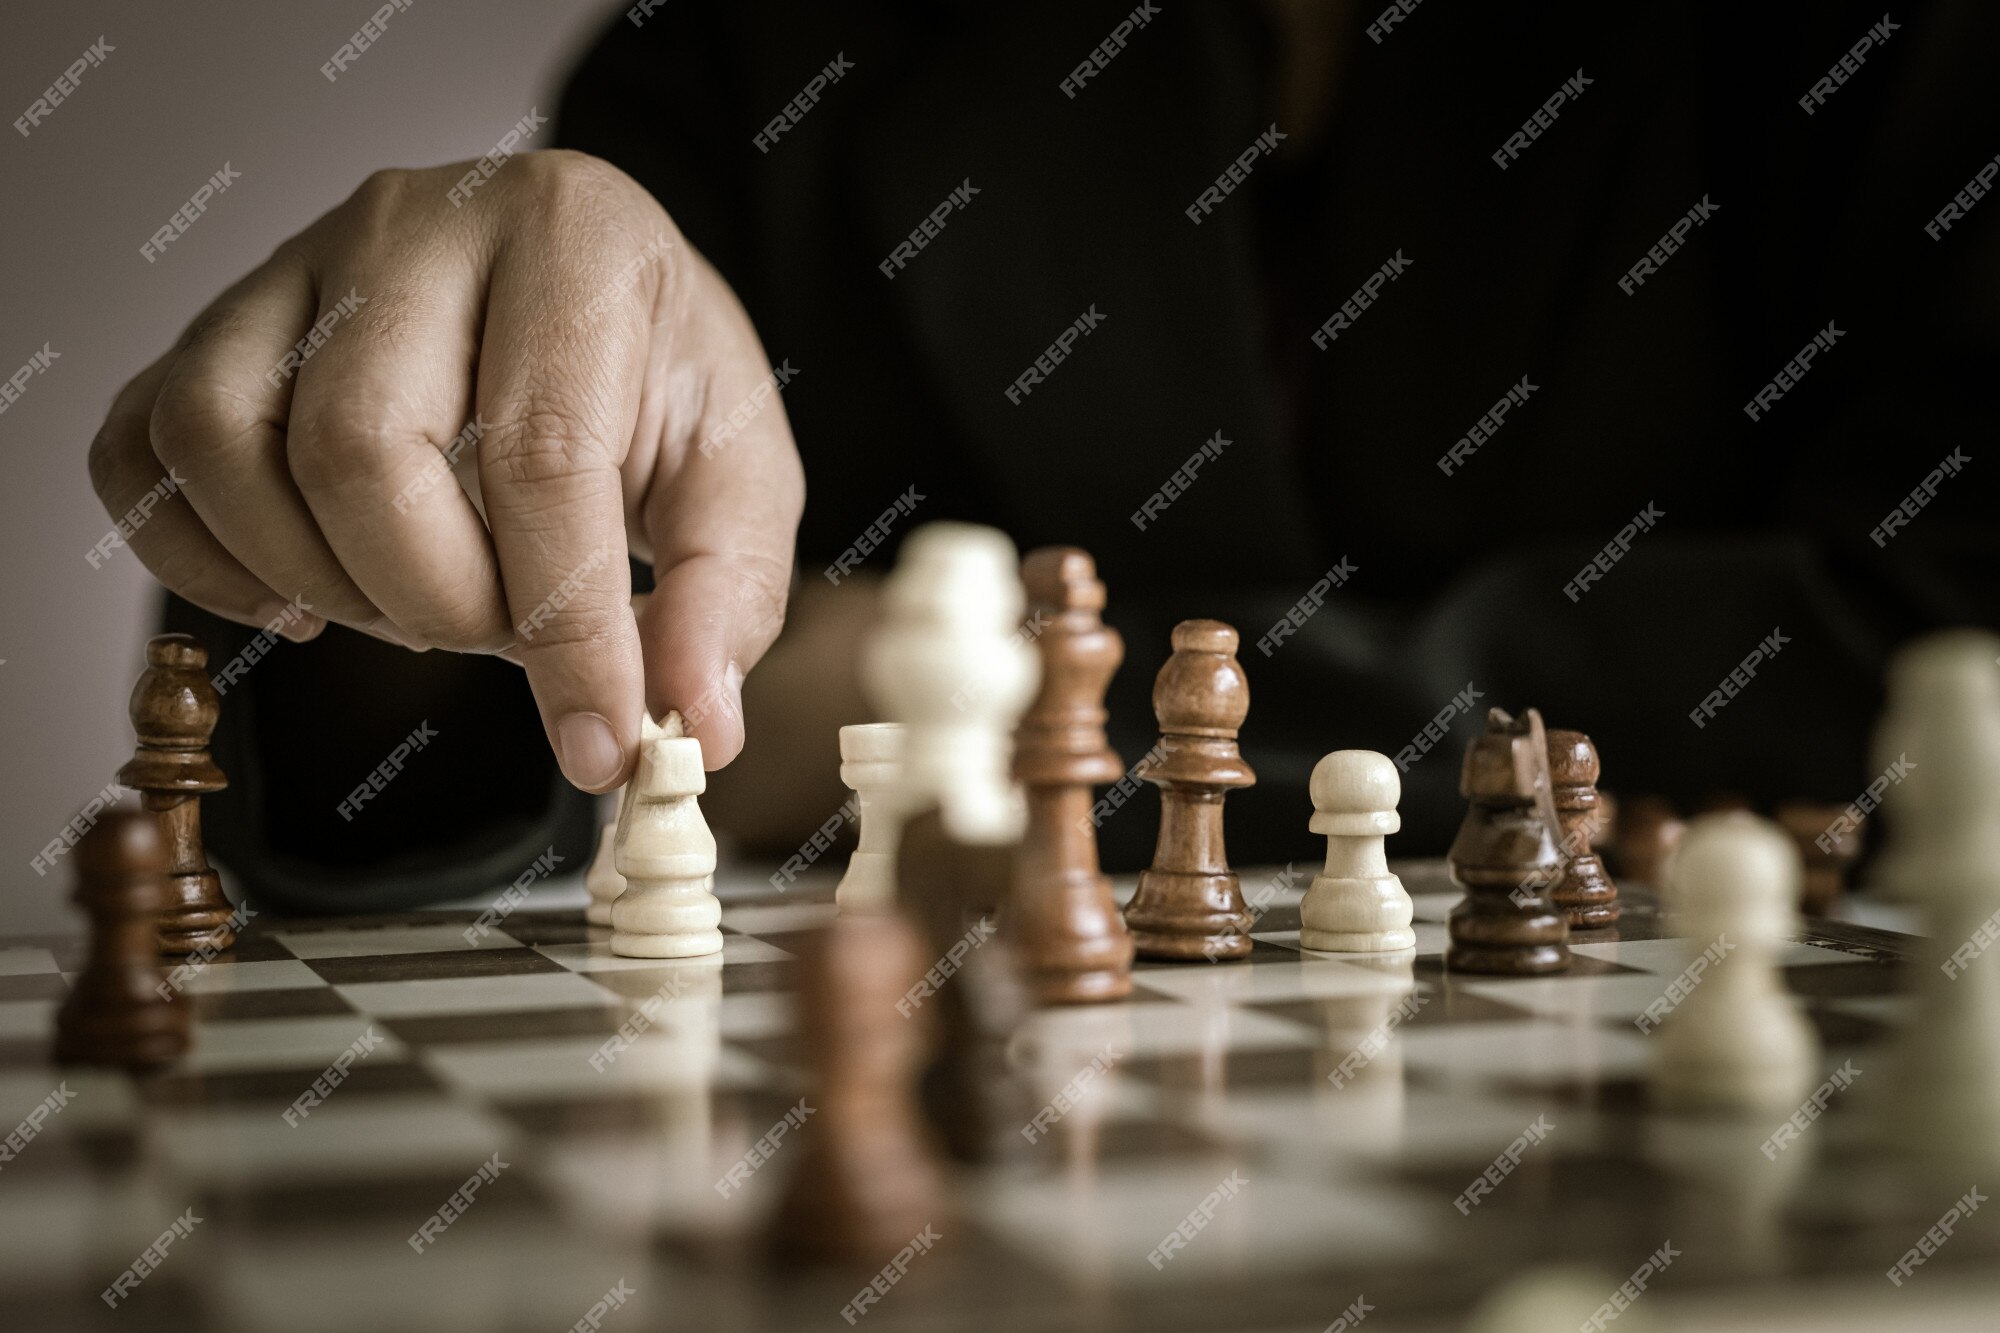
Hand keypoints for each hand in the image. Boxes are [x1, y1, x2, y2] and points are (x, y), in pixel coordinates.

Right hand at [88, 151, 803, 790]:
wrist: (586, 300)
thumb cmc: (657, 382)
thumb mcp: (738, 477)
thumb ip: (726, 596)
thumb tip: (692, 723)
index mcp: (571, 238)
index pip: (539, 453)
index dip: (565, 628)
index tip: (600, 740)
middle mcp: (415, 225)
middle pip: (357, 449)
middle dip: (436, 600)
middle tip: (504, 635)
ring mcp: (293, 267)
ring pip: (220, 442)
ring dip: (316, 580)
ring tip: (419, 601)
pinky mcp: (212, 329)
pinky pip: (138, 451)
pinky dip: (205, 559)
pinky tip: (307, 591)